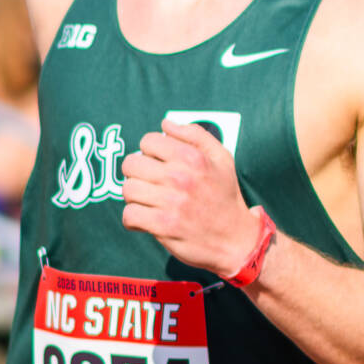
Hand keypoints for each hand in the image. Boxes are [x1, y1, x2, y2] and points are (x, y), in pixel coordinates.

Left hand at [119, 121, 253, 277]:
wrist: (236, 239)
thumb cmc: (225, 196)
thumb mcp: (222, 158)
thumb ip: (195, 135)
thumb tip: (165, 124)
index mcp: (193, 157)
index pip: (148, 141)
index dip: (150, 151)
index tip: (159, 164)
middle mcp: (180, 177)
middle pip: (131, 164)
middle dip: (138, 172)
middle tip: (150, 183)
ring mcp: (170, 203)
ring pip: (128, 189)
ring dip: (135, 196)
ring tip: (149, 201)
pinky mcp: (162, 226)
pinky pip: (129, 215)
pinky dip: (134, 218)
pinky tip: (146, 218)